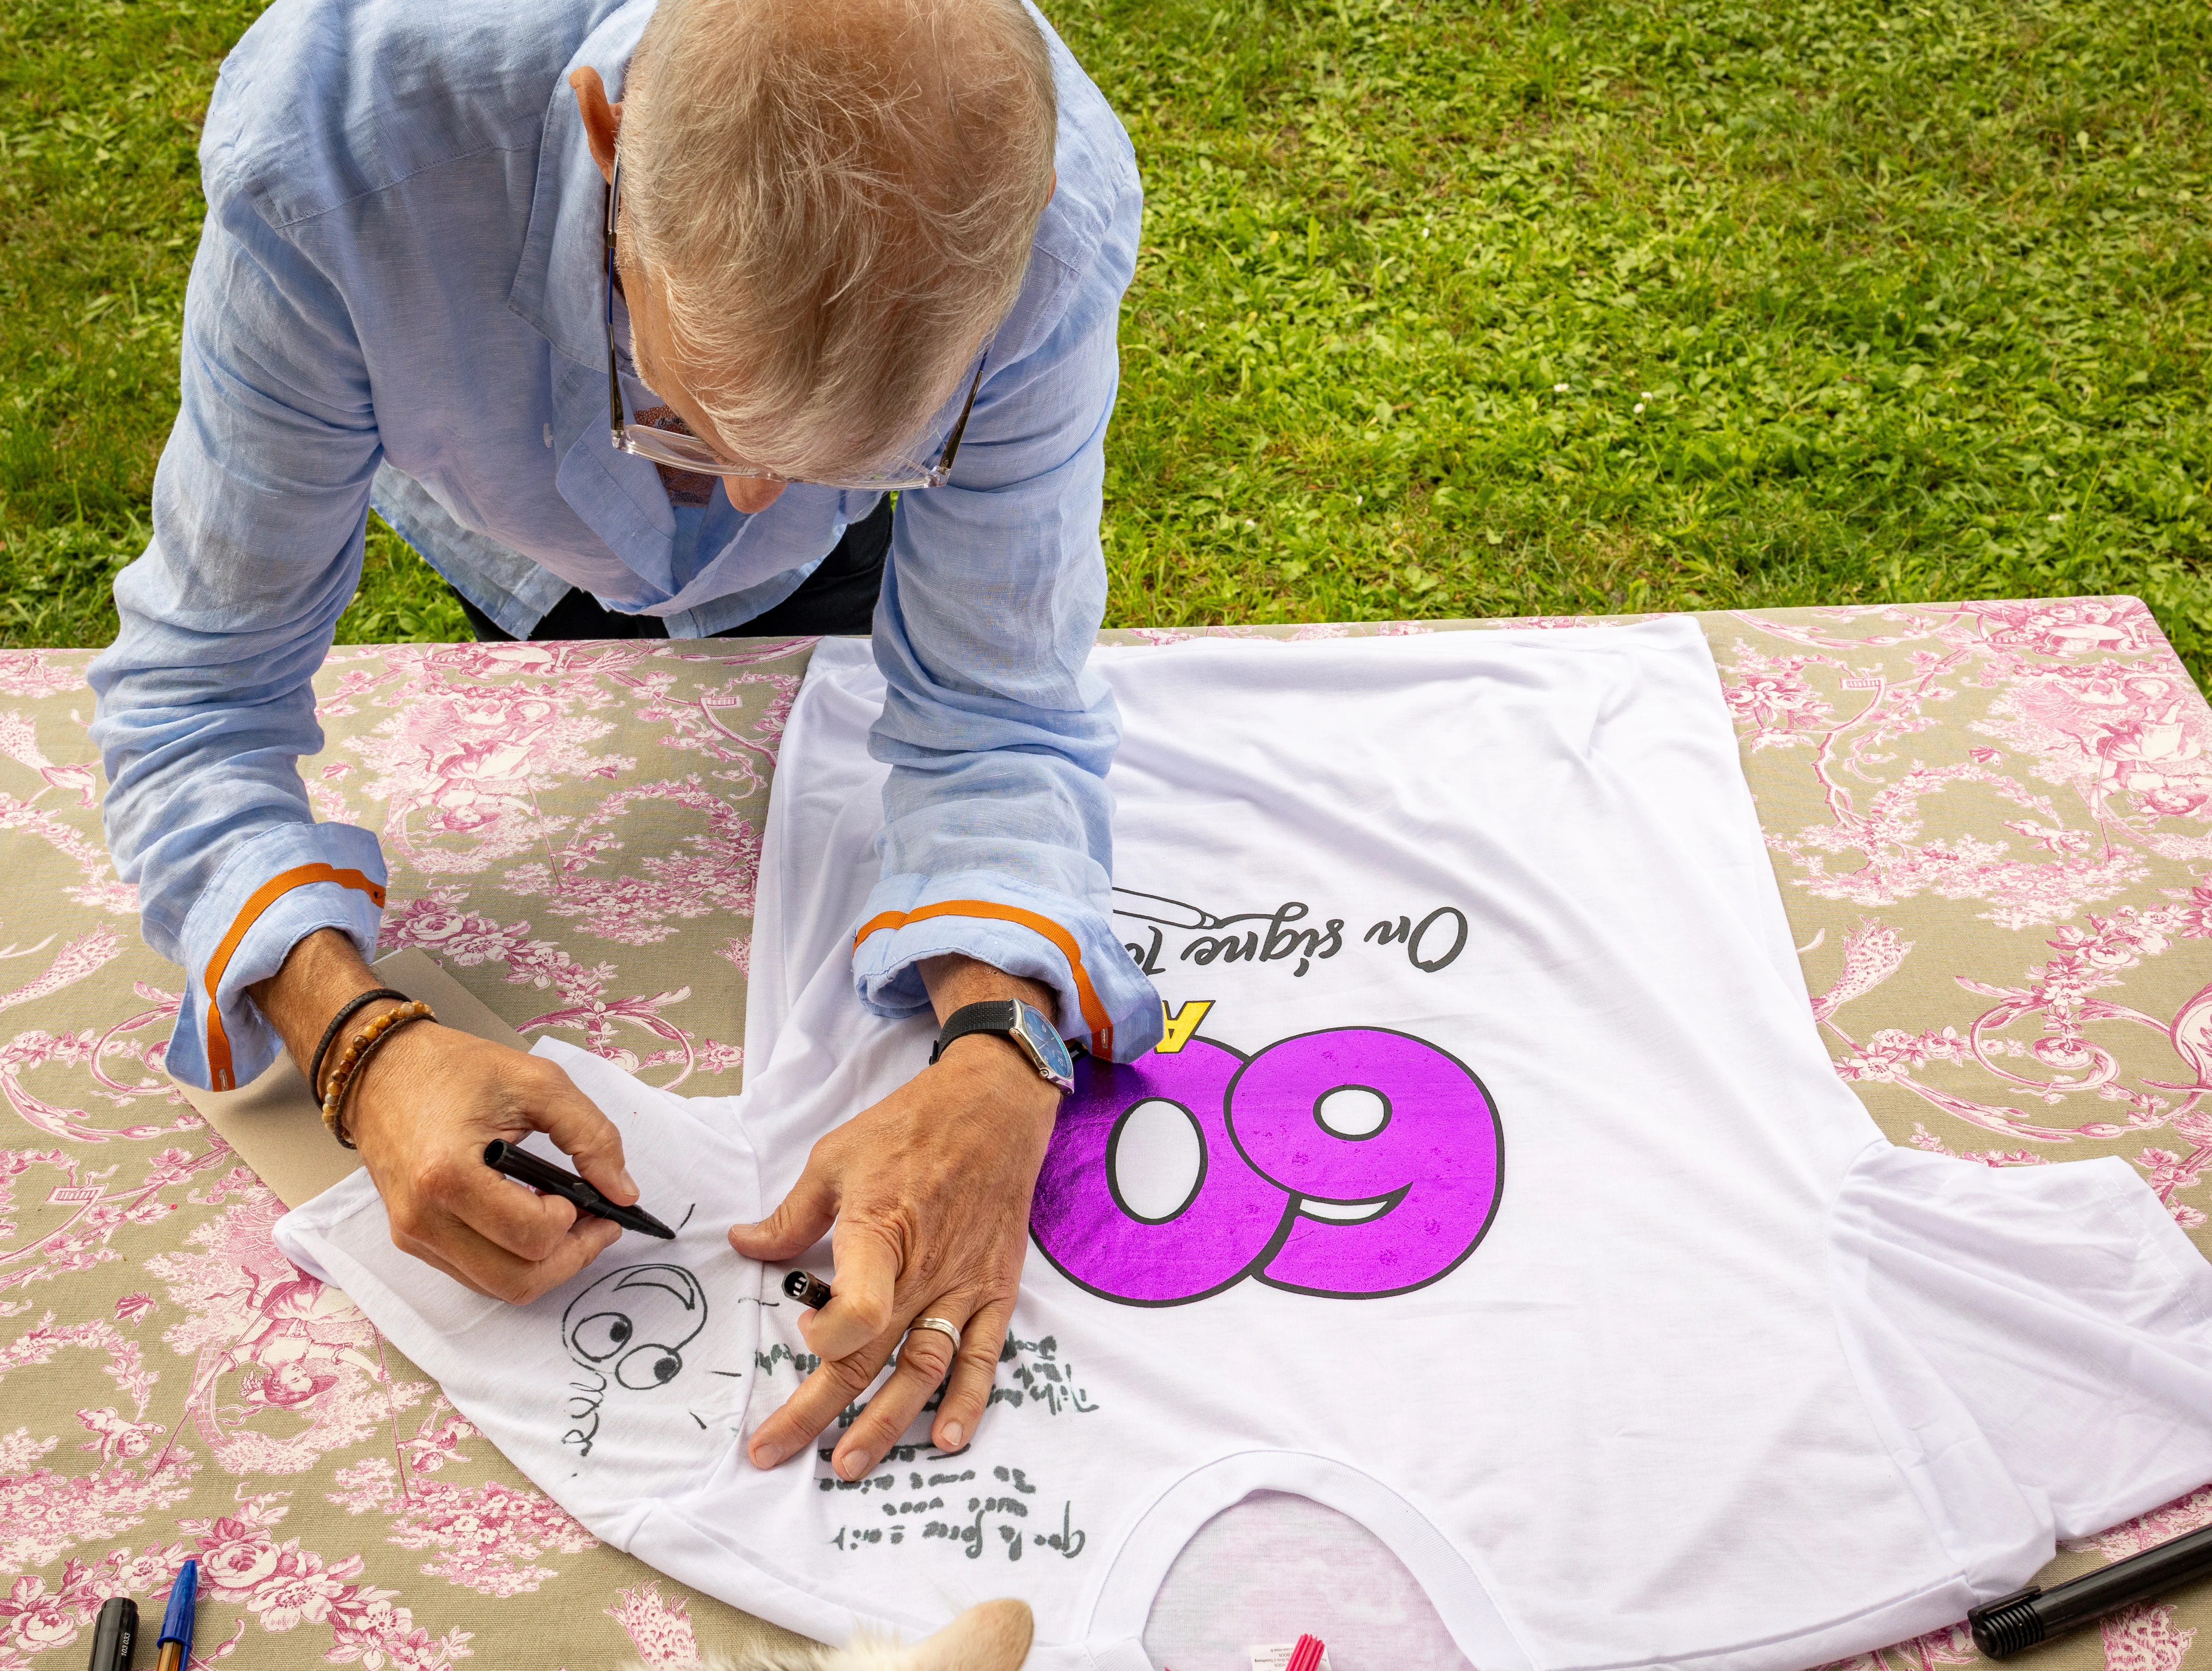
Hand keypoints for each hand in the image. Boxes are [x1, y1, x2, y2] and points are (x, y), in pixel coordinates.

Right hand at [253, 930, 637, 1302]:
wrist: (382, 1070)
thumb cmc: (457, 1070)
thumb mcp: (538, 1082)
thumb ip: (591, 1136)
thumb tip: (624, 1192)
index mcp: (446, 1174)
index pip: (531, 1236)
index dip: (576, 1223)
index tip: (590, 1196)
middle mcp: (423, 1218)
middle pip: (517, 1280)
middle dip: (571, 1259)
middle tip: (598, 1223)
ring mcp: (413, 1236)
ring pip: (497, 1287)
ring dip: (546, 1266)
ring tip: (571, 1224)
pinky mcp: (412, 1240)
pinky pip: (475, 1274)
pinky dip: (514, 1260)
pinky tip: (534, 1223)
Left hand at [729, 956, 1060, 1477]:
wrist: (993, 1107)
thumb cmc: (910, 1127)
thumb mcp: (835, 1157)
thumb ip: (791, 1214)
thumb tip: (744, 1245)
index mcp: (881, 1233)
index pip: (858, 1312)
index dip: (824, 1338)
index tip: (802, 1335)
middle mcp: (925, 1271)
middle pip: (872, 1357)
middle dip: (820, 1412)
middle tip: (777, 1453)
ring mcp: (963, 1286)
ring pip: (924, 1371)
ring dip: (887, 1424)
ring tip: (849, 1464)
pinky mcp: (994, 1290)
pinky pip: (984, 1356)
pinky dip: (969, 1401)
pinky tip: (949, 1439)